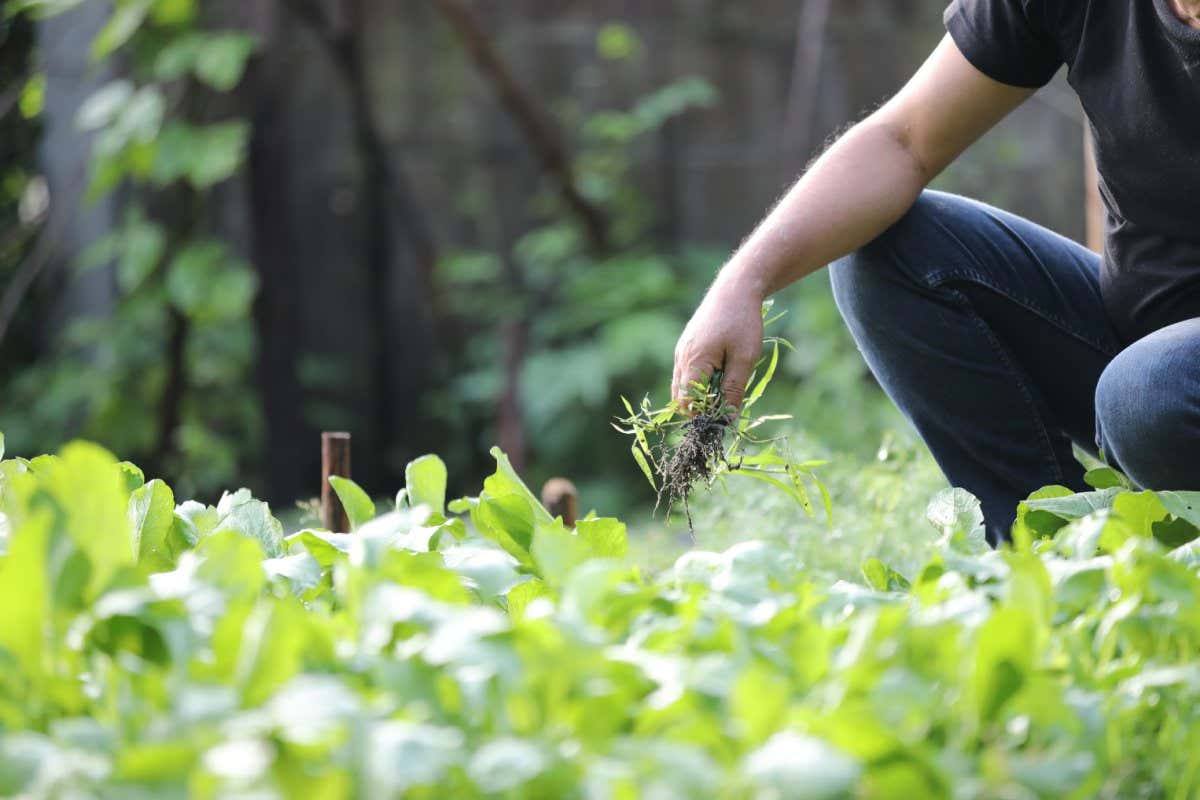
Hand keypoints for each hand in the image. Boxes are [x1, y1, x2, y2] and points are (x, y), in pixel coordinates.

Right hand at [672, 273, 764, 412]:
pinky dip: (698, 381)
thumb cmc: (743, 322)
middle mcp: (681, 358)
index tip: (723, 417)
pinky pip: (686, 372)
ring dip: (699, 394)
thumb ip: (734, 389)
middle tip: (725, 405)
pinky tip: (720, 374)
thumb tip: (728, 418)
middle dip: (699, 407)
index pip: (687, 402)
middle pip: (680, 396)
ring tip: (724, 389)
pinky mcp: (686, 345)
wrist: (735, 289)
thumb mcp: (744, 359)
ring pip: (682, 385)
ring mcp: (681, 350)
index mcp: (693, 362)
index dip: (702, 415)